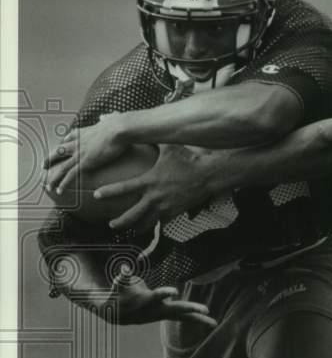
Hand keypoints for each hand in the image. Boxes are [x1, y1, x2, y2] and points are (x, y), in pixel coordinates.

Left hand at [44, 113, 125, 195]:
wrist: (118, 129)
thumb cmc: (118, 124)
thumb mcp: (110, 119)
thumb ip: (107, 118)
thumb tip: (107, 117)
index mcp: (84, 132)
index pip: (69, 136)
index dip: (64, 142)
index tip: (61, 145)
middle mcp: (77, 142)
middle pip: (59, 151)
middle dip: (50, 159)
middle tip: (44, 165)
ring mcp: (79, 153)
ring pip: (61, 167)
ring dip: (53, 177)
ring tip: (48, 185)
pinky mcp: (84, 163)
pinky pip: (70, 176)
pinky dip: (63, 184)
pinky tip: (59, 191)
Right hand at [88, 269, 216, 326]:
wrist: (117, 314)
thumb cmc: (119, 293)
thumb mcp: (119, 283)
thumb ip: (124, 276)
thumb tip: (125, 268)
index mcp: (146, 301)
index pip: (157, 296)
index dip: (165, 293)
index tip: (175, 291)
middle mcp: (157, 310)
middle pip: (176, 309)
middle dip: (191, 309)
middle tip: (206, 309)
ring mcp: (163, 314)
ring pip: (183, 317)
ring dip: (199, 319)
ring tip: (214, 323)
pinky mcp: (166, 315)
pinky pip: (184, 317)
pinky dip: (196, 319)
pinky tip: (209, 321)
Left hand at [93, 144, 213, 231]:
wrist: (209, 174)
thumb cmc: (188, 158)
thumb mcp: (168, 146)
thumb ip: (151, 139)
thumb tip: (140, 126)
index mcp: (150, 181)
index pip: (123, 189)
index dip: (108, 192)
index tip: (97, 195)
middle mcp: (155, 197)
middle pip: (133, 215)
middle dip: (120, 222)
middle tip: (111, 224)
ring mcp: (166, 207)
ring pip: (147, 223)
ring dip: (137, 228)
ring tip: (130, 231)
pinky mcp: (176, 212)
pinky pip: (164, 221)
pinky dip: (157, 224)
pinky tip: (154, 226)